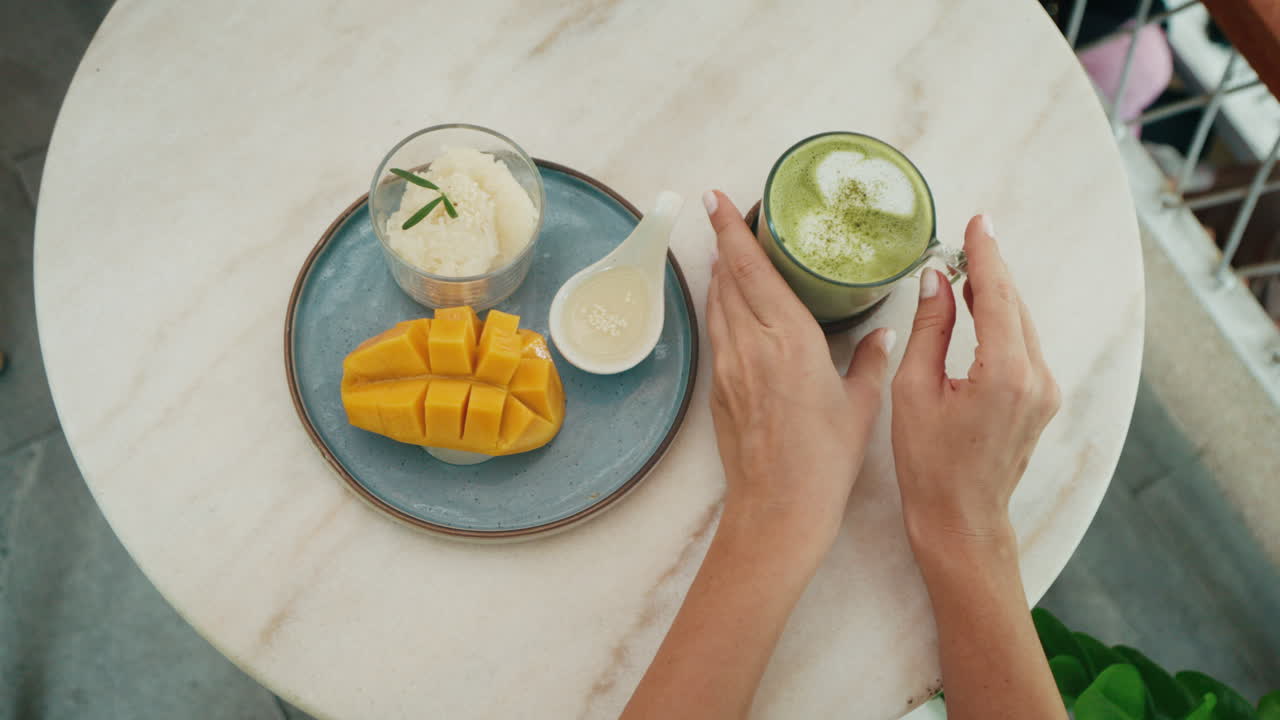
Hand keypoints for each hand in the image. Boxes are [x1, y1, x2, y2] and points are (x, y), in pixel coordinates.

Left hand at [703, 191, 893, 545]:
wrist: (777, 510)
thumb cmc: (824, 461)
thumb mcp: (860, 405)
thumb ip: (870, 361)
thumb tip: (883, 333)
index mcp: (790, 339)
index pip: (752, 269)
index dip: (732, 229)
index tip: (716, 198)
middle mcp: (752, 345)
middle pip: (728, 277)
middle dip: (725, 241)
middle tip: (728, 212)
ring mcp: (729, 367)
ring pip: (717, 303)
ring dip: (721, 273)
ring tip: (730, 250)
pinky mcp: (718, 389)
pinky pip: (716, 333)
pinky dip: (720, 307)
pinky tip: (730, 304)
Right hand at [891, 215, 1060, 551]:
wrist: (962, 518)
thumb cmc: (929, 464)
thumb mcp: (914, 391)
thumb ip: (930, 329)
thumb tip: (936, 280)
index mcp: (1004, 373)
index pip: (996, 295)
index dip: (985, 255)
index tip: (977, 223)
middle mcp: (1036, 377)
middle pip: (1014, 305)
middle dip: (991, 269)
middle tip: (968, 238)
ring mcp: (1045, 390)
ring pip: (1022, 324)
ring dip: (996, 294)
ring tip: (967, 268)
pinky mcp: (1042, 400)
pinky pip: (1024, 345)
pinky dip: (1003, 321)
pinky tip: (980, 310)